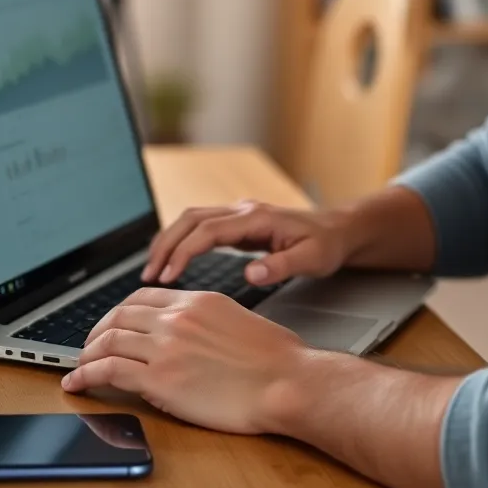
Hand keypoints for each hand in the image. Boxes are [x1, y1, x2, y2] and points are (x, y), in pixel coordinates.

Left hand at [61, 287, 310, 434]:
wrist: (286, 379)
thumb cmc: (276, 359)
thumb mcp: (238, 320)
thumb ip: (209, 321)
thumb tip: (196, 336)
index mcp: (198, 299)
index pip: (144, 296)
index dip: (120, 311)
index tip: (112, 325)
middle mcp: (178, 316)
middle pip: (120, 314)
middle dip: (97, 330)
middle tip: (89, 346)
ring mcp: (167, 345)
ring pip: (109, 340)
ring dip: (87, 353)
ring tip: (78, 366)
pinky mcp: (160, 377)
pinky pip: (109, 370)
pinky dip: (85, 375)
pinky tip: (77, 383)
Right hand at [142, 199, 354, 285]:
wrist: (339, 231)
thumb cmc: (327, 246)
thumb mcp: (312, 259)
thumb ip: (282, 267)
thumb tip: (250, 274)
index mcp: (257, 218)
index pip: (208, 231)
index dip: (183, 252)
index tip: (166, 276)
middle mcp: (243, 211)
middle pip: (191, 219)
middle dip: (165, 244)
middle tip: (148, 276)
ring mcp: (239, 215)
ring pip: (192, 220)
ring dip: (169, 241)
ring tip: (153, 272)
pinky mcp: (238, 224)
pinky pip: (201, 228)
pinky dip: (182, 242)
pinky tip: (172, 262)